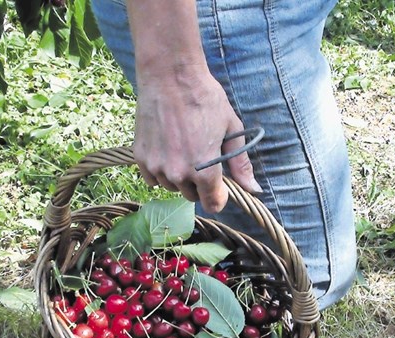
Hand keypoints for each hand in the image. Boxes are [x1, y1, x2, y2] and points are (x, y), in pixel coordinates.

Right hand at [132, 67, 260, 213]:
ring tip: (183, 148)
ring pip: (172, 187)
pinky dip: (160, 170)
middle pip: (192, 196)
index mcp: (205, 171)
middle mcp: (179, 175)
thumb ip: (241, 164)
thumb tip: (254, 189)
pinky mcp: (141, 158)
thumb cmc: (205, 99)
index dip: (219, 195)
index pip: (213, 204)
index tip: (220, 182)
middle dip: (199, 184)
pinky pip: (152, 178)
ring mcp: (157, 167)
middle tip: (201, 156)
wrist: (169, 76)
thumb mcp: (232, 129)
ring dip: (179, 176)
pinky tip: (167, 149)